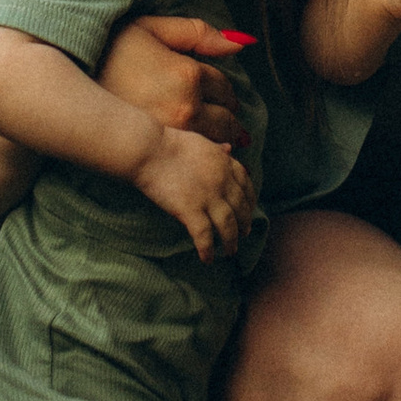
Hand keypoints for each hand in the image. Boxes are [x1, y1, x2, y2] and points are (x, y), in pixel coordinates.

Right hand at [98, 13, 251, 152]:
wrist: (66, 80)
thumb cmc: (107, 48)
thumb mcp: (151, 28)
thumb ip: (198, 33)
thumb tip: (241, 42)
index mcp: (186, 73)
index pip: (224, 86)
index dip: (225, 90)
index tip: (221, 94)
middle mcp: (185, 106)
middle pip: (226, 118)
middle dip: (228, 115)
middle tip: (226, 116)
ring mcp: (172, 133)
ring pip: (216, 141)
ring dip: (223, 137)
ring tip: (222, 136)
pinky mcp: (156, 152)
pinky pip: (197, 157)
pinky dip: (207, 154)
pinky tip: (203, 152)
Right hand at [132, 122, 258, 263]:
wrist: (151, 150)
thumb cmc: (169, 143)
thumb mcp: (202, 141)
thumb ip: (217, 149)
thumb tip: (229, 148)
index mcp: (225, 163)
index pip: (245, 185)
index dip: (250, 200)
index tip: (250, 209)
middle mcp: (222, 182)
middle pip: (240, 208)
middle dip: (244, 223)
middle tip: (244, 234)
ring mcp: (208, 198)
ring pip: (228, 226)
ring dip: (231, 241)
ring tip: (230, 251)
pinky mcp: (191, 211)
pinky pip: (205, 236)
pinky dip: (208, 250)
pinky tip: (208, 259)